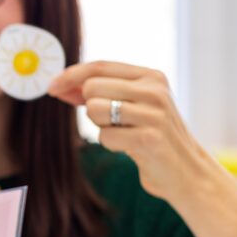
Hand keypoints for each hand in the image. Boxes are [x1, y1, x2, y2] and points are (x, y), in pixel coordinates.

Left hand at [49, 61, 236, 236]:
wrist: (185, 170)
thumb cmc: (150, 135)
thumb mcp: (131, 105)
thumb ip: (101, 91)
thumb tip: (60, 85)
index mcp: (151, 76)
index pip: (100, 66)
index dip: (71, 75)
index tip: (51, 86)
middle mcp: (154, 90)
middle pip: (91, 87)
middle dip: (89, 107)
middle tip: (111, 122)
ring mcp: (153, 113)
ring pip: (94, 110)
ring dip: (101, 126)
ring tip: (125, 133)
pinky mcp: (148, 138)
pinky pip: (104, 136)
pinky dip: (111, 144)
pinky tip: (131, 147)